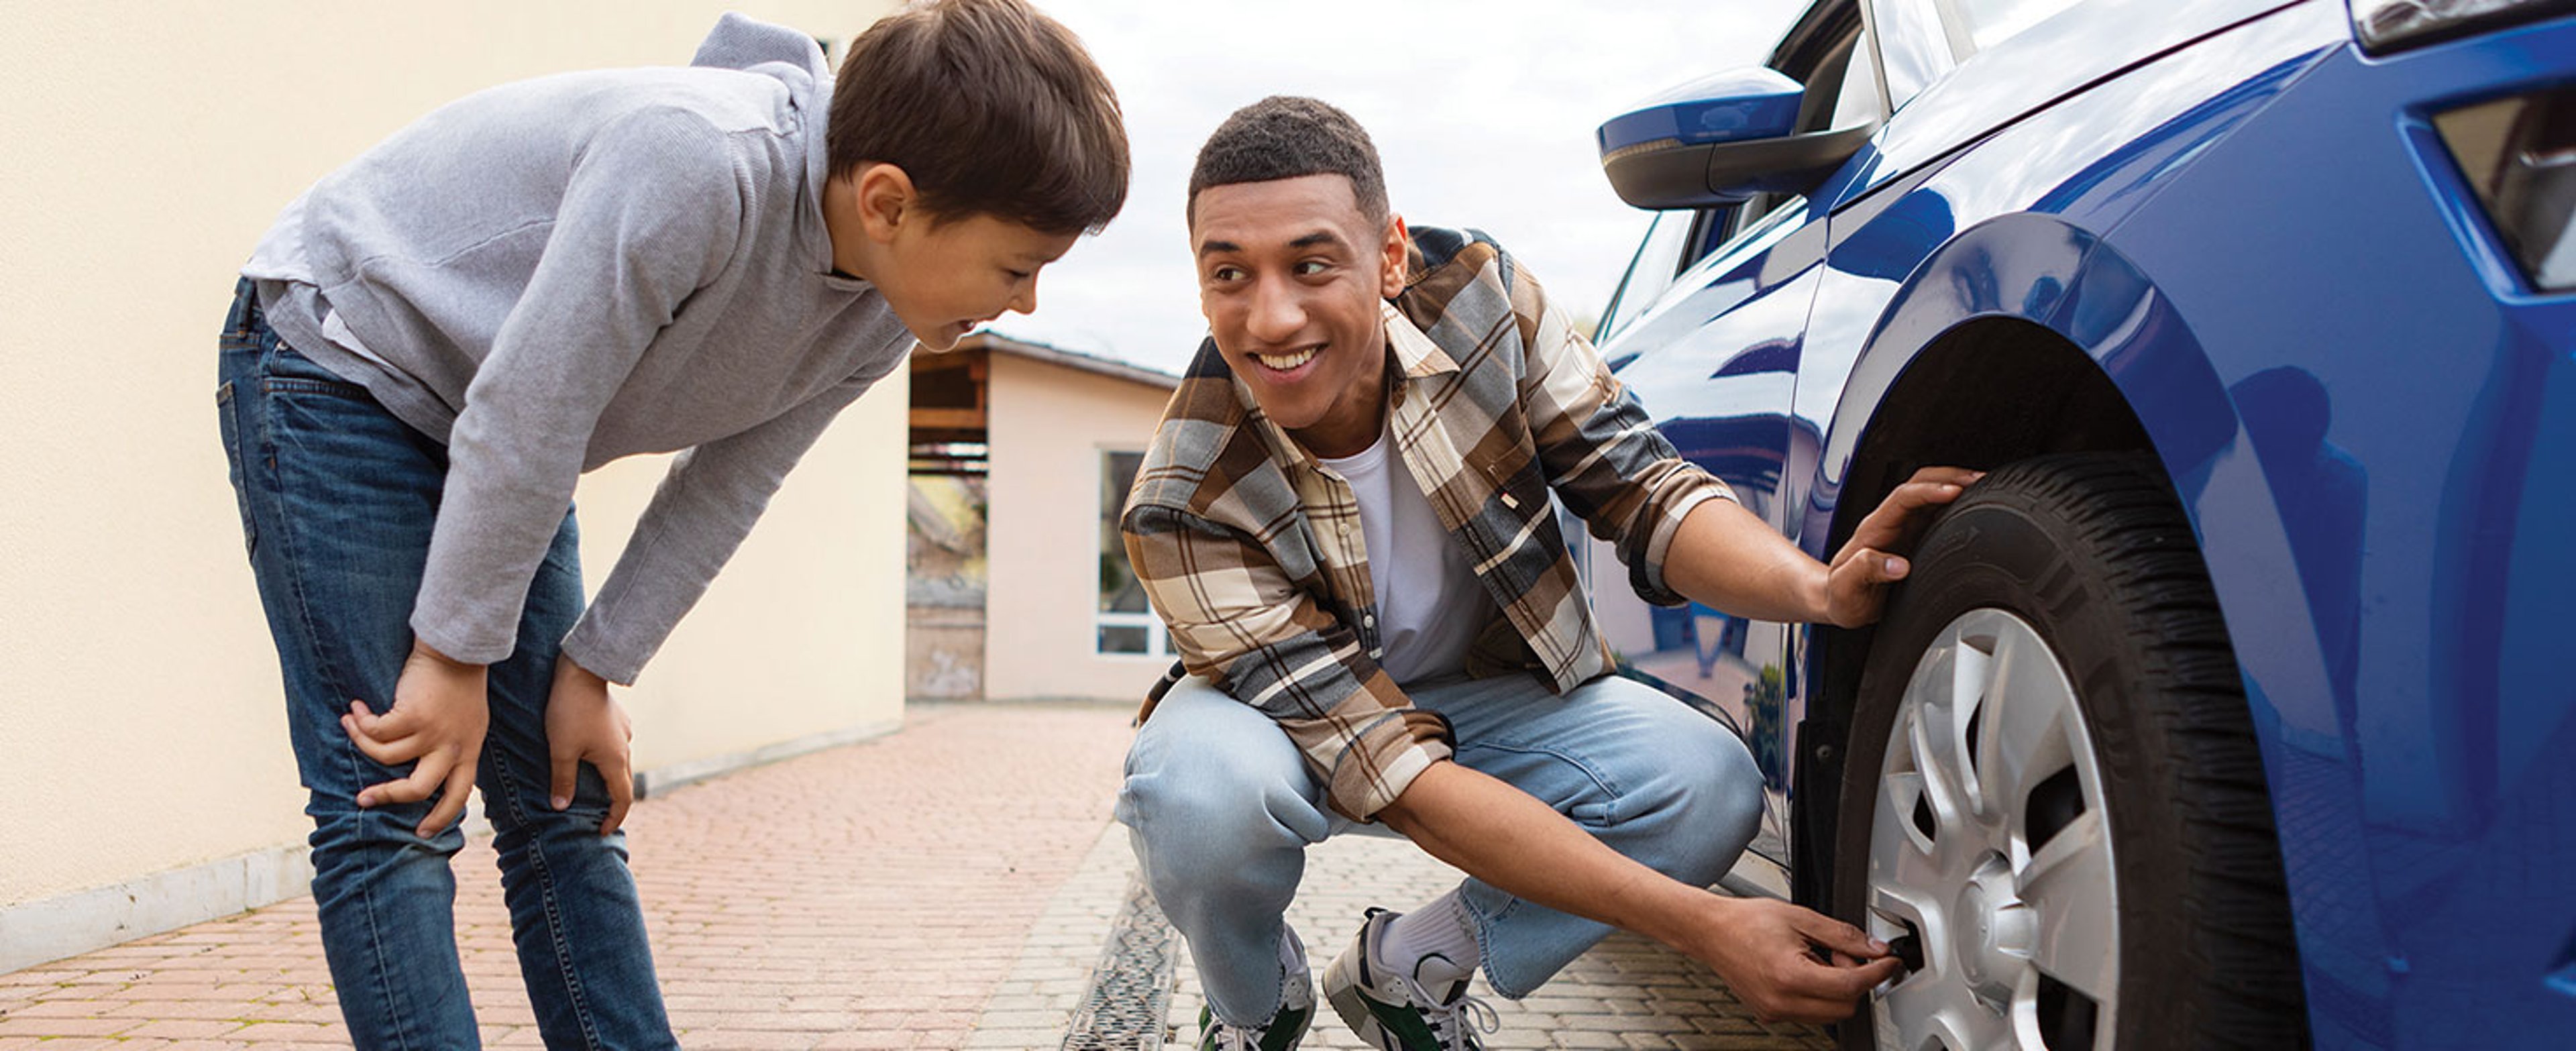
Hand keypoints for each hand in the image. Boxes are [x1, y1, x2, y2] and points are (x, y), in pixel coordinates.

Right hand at [343, 640, 489, 837]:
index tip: (423, 832)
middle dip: (388, 797)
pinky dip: (360, 723)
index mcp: (468, 751)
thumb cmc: (461, 684)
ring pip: (386, 757)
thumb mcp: (469, 722)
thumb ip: (454, 746)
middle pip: (419, 789)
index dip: (440, 817)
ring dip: (361, 743)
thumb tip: (424, 767)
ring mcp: (433, 733)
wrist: (457, 650)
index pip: (458, 794)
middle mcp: (452, 747)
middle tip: (363, 799)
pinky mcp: (414, 716)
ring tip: (351, 725)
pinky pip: (376, 731)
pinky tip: (355, 710)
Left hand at [545, 654, 635, 834]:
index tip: (601, 831)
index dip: (614, 818)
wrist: (581, 672)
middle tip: (596, 814)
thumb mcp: (561, 750)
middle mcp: (625, 749)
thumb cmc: (569, 712)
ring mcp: (623, 732)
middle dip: (612, 801)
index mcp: (615, 761)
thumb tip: (561, 807)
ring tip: (589, 783)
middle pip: (623, 783)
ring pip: (618, 763)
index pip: (622, 799)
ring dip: (607, 777)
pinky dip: (604, 758)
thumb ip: (562, 780)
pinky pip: (614, 746)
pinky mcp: (617, 720)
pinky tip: (588, 752)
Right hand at [1674, 895, 1902, 1022]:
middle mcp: (1782, 1002)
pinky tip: (1806, 970)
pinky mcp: (1770, 1015)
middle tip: (1842, 954)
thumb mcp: (1801, 918)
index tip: (1888, 962)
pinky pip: (1810, 1014)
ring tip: (1820, 960)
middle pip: (1845, 1007)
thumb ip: (1842, 935)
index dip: (1877, 973)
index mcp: (1790, 976)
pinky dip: (1819, 995)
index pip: (1851, 986)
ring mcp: (1775, 1012)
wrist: (1710, 931)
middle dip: (1855, 981)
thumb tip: (1874, 949)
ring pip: (1829, 1014)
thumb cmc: (1746, 921)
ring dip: (1837, 990)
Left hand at [1820, 466, 1983, 627]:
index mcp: (1875, 528)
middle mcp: (1891, 521)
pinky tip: (1977, 506)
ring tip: (1987, 486)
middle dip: (1950, 476)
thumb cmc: (1841, 595)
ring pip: (1931, 494)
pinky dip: (1958, 505)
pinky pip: (1937, 512)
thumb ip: (1866, 571)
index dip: (1930, 491)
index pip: (1904, 497)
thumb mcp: (1846, 588)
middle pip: (1920, 483)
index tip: (1955, 491)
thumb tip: (1899, 566)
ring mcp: (1904, 527)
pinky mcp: (1915, 536)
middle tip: (1981, 480)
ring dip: (1957, 485)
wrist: (1837, 600)